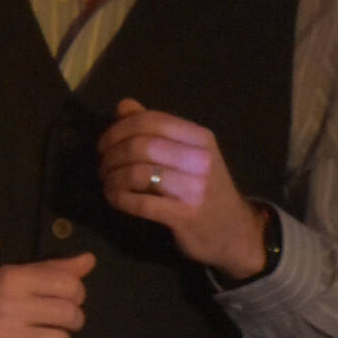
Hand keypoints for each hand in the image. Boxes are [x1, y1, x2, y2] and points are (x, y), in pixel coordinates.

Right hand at [0, 253, 96, 337]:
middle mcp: (9, 306)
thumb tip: (89, 261)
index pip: (69, 284)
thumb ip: (47, 269)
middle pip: (69, 314)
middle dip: (71, 318)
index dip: (76, 293)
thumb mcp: (3, 275)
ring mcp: (4, 337)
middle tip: (55, 321)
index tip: (64, 299)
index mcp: (11, 278)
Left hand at [99, 99, 271, 278]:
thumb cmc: (204, 189)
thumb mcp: (187, 154)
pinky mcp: (184, 216)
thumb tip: (125, 106)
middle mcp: (200, 159)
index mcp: (200, 138)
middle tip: (103, 167)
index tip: (104, 144)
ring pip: (136, 172)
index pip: (152, 121)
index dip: (119, 129)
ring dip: (112, 178)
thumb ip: (156, 129)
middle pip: (140, 145)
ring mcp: (194, 188)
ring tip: (109, 183)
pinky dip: (118, 198)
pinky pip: (139, 203)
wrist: (234, 231)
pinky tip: (115, 198)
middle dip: (111, 155)